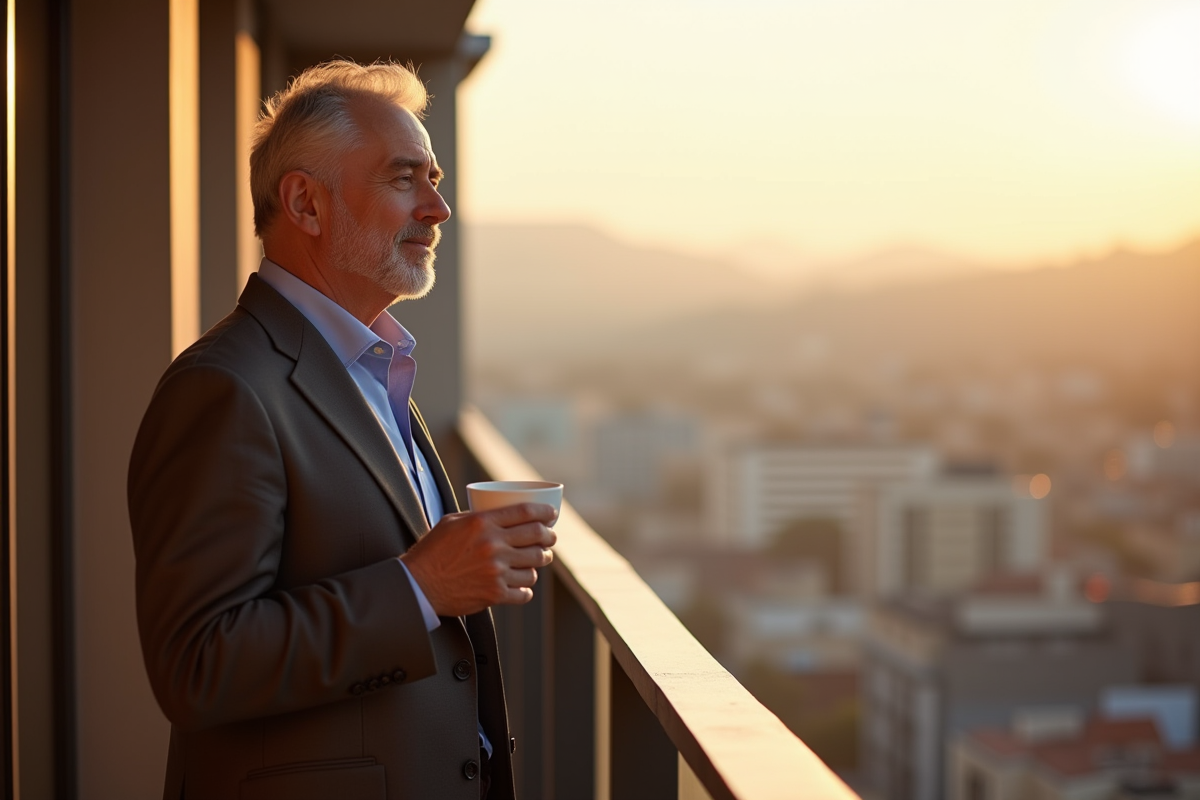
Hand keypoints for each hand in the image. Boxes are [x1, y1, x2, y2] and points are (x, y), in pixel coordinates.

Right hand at [401, 503, 557, 616]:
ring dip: (539, 563)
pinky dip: (526, 589)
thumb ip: (478, 516)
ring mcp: (496, 571)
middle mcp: (493, 545)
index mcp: (482, 523)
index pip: (526, 512)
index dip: (545, 512)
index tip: (552, 515)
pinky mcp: (494, 594)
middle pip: (537, 536)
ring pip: (535, 565)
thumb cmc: (432, 552)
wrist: (418, 586)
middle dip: (549, 536)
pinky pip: (524, 591)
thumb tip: (501, 512)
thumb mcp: (452, 523)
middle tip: (550, 538)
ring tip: (536, 561)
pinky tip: (522, 585)